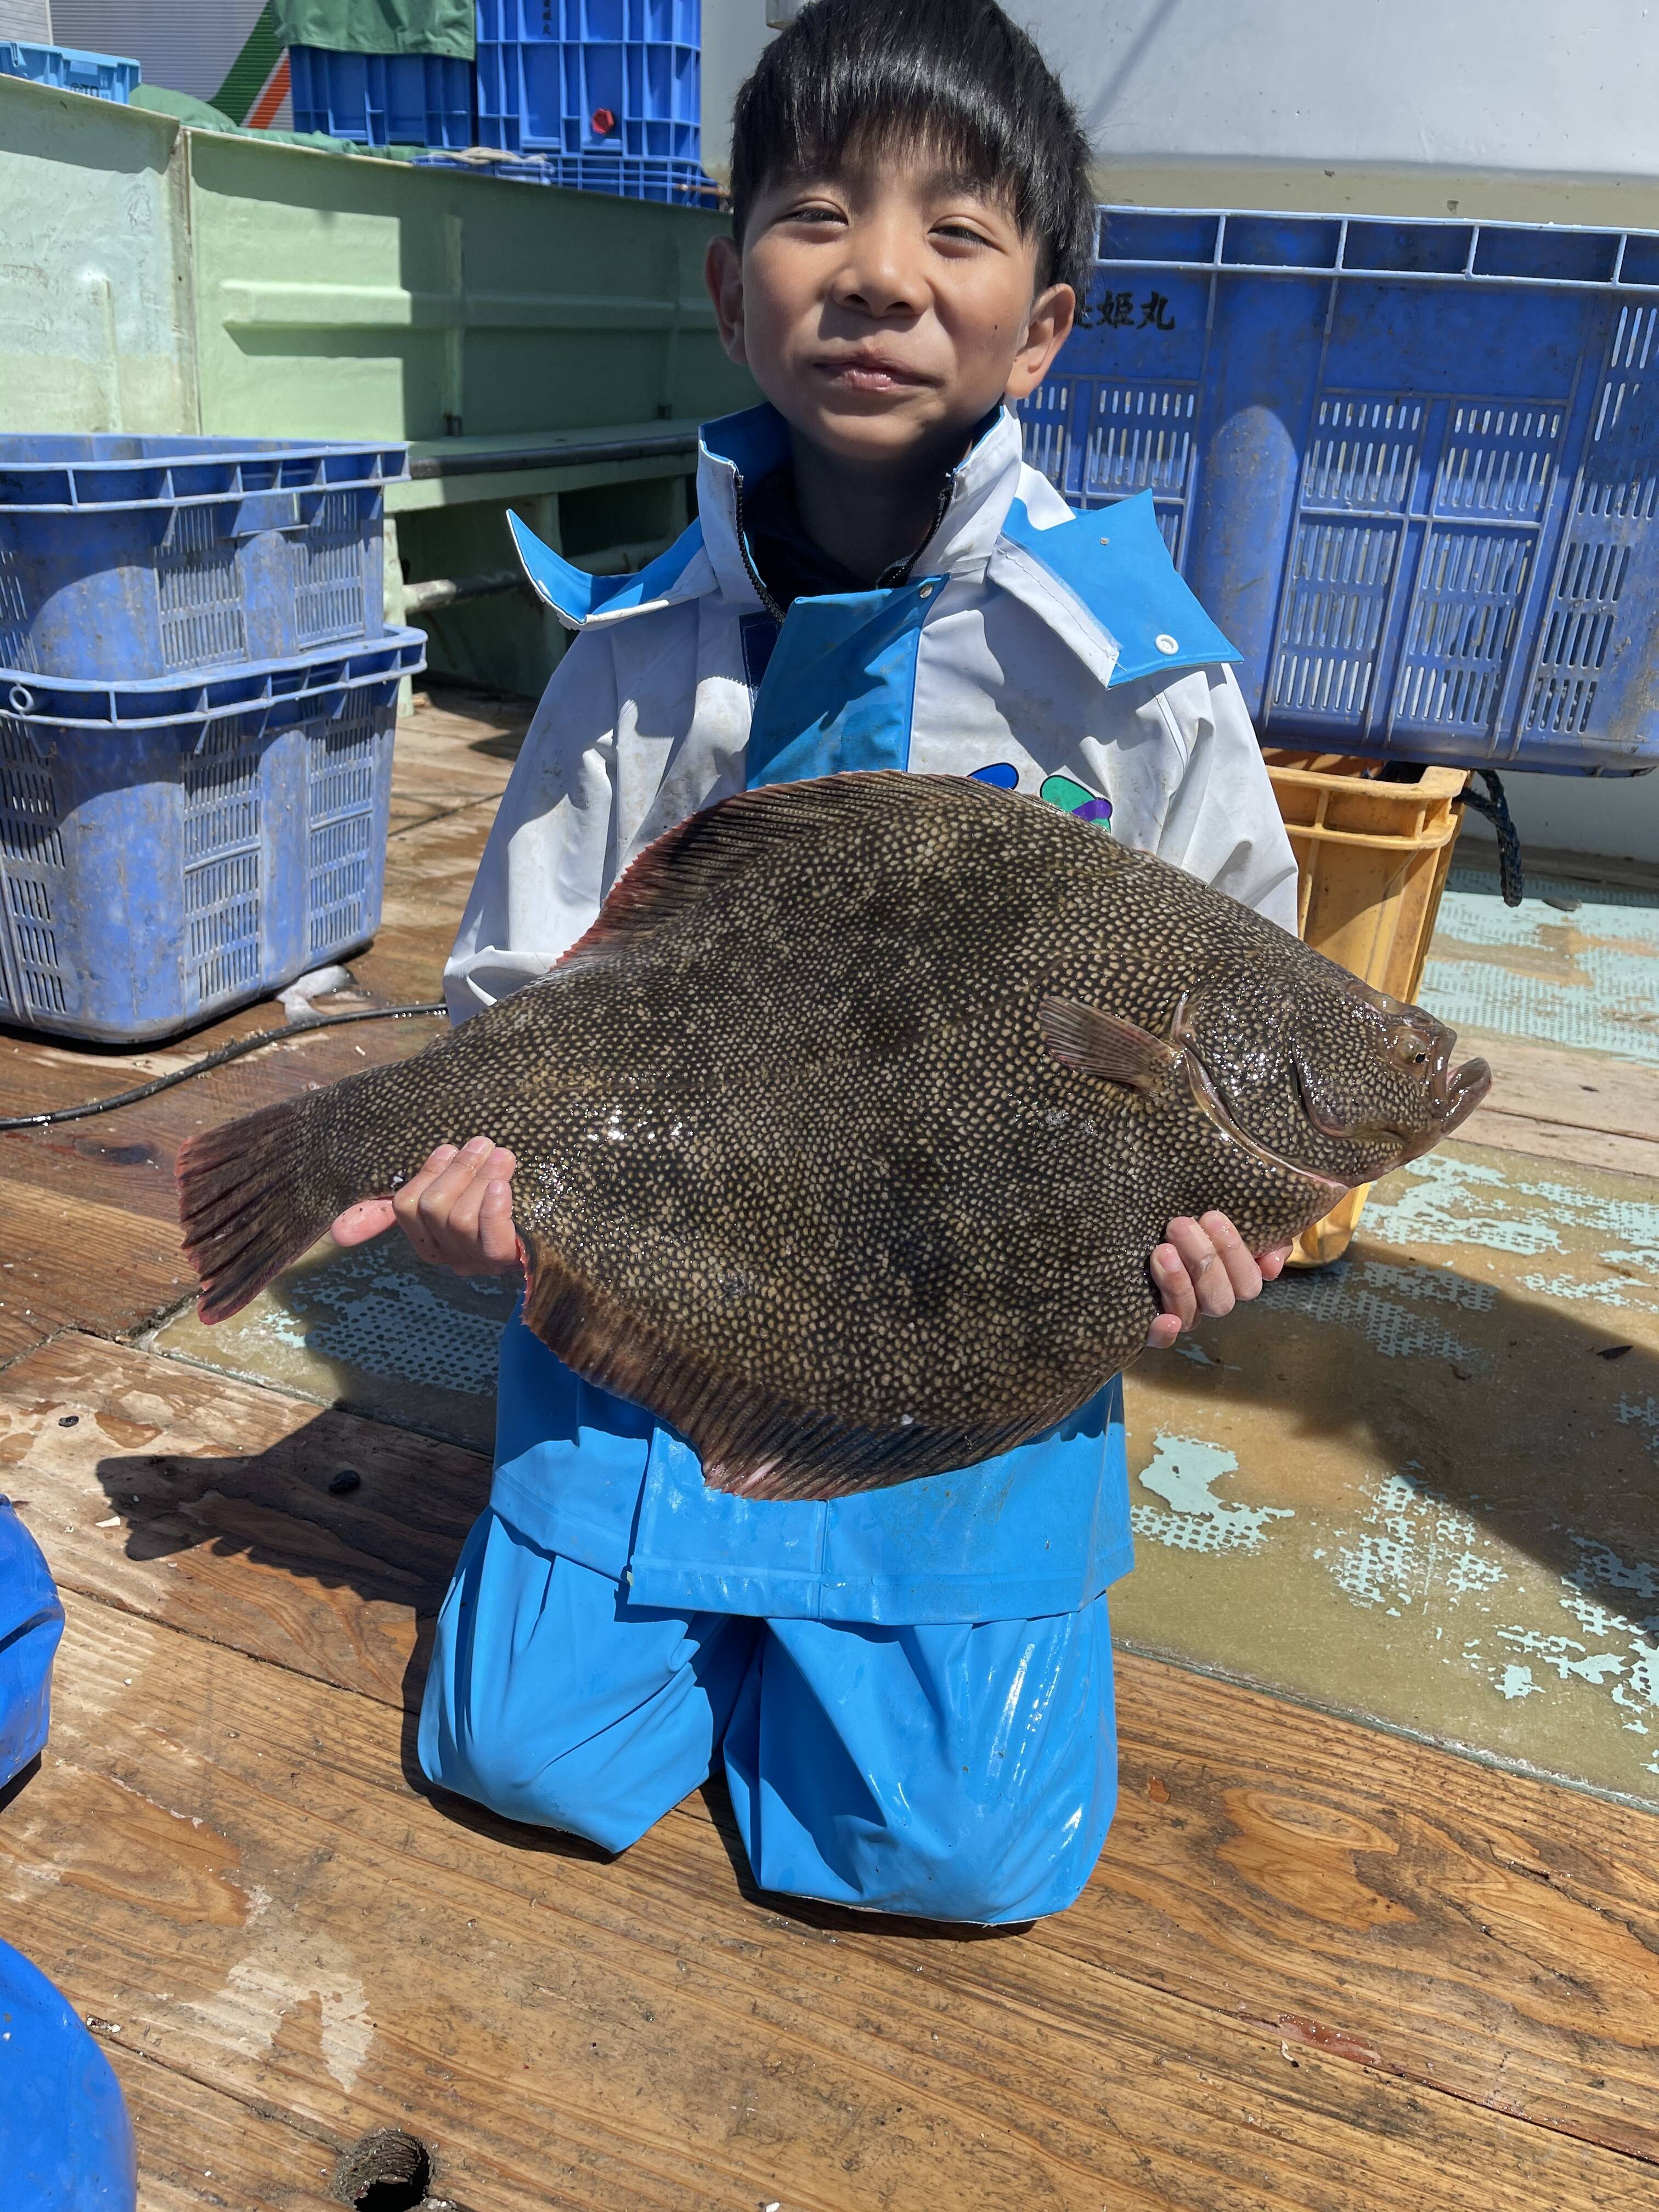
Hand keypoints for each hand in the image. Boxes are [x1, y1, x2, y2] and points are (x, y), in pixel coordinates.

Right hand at [330, 1138, 519, 1276]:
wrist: (558, 1229)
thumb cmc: (496, 1202)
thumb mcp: (450, 1195)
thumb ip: (397, 1206)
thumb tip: (336, 1232)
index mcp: (431, 1239)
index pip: (404, 1209)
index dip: (424, 1175)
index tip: (448, 1148)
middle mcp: (451, 1255)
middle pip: (432, 1209)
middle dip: (456, 1170)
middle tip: (482, 1144)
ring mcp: (478, 1261)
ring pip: (459, 1218)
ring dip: (481, 1177)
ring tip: (503, 1156)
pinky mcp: (508, 1262)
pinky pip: (490, 1237)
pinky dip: (493, 1207)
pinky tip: (503, 1185)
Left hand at [1146, 1212, 1288, 1349]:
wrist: (1156, 1222)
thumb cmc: (1200, 1223)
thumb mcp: (1241, 1221)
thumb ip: (1269, 1240)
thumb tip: (1270, 1267)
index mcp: (1234, 1281)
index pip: (1247, 1283)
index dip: (1234, 1254)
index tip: (1212, 1218)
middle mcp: (1210, 1300)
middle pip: (1219, 1299)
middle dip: (1202, 1260)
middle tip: (1180, 1225)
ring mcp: (1181, 1313)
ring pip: (1190, 1314)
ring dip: (1179, 1285)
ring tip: (1163, 1250)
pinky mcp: (1151, 1323)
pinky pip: (1160, 1340)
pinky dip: (1164, 1334)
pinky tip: (1164, 1320)